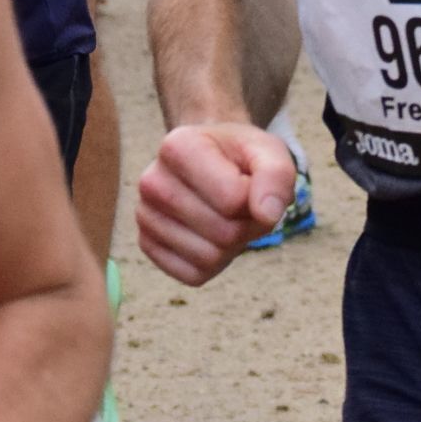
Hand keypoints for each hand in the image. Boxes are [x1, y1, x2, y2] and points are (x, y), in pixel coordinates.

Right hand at [135, 120, 295, 285]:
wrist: (212, 161)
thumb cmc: (239, 156)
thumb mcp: (267, 151)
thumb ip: (275, 174)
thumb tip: (266, 215)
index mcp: (177, 146)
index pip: (233, 199)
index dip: (255, 197)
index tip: (248, 181)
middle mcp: (151, 181)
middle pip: (223, 232)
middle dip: (245, 224)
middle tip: (241, 204)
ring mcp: (145, 216)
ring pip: (208, 258)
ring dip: (231, 245)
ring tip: (225, 216)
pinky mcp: (147, 246)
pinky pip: (192, 275)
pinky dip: (213, 263)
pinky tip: (208, 234)